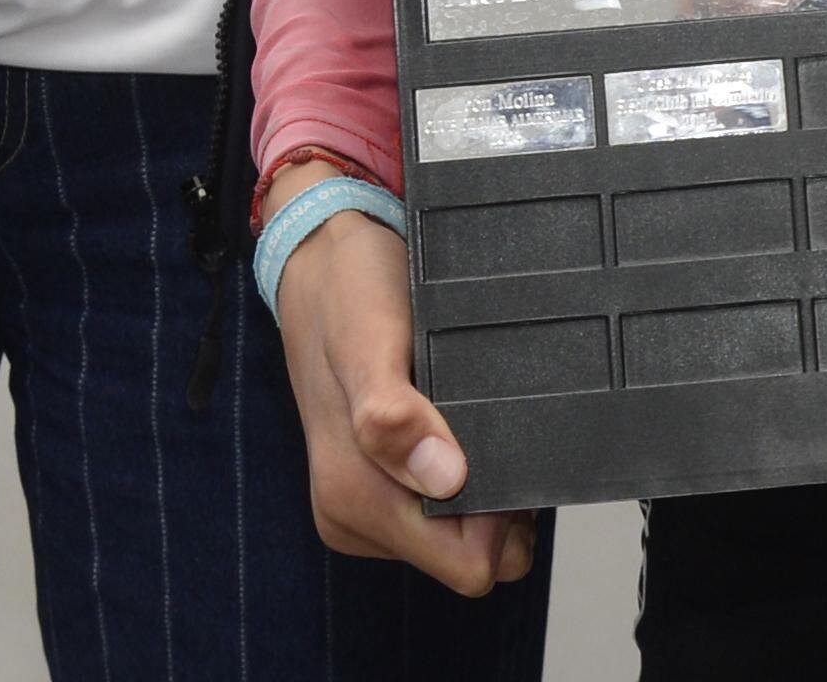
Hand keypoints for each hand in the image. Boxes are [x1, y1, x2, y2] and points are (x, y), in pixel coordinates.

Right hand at [271, 191, 534, 596]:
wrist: (326, 262)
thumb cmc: (348, 293)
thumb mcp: (370, 340)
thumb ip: (394, 416)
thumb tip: (442, 478)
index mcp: (352, 498)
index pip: (466, 564)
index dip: (500, 519)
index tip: (497, 451)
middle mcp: (352, 514)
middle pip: (469, 555)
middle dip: (496, 505)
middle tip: (485, 422)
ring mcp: (364, 504)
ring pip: (463, 535)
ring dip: (483, 486)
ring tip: (467, 415)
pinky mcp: (377, 486)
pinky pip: (447, 509)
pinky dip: (467, 473)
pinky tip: (455, 422)